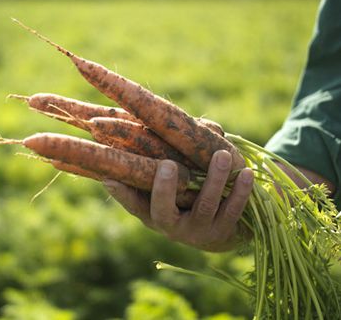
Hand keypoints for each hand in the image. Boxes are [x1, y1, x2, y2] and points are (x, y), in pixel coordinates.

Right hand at [103, 150, 253, 251]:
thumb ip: (171, 155)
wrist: (216, 233)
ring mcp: (196, 232)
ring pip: (204, 207)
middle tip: (167, 165)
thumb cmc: (187, 196)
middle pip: (162, 211)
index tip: (109, 177)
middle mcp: (170, 226)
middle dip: (164, 188)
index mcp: (152, 212)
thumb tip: (174, 123)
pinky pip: (232, 212)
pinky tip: (248, 174)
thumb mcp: (174, 183)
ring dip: (214, 180)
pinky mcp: (222, 233)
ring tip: (223, 155)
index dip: (121, 193)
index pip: (133, 203)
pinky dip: (240, 192)